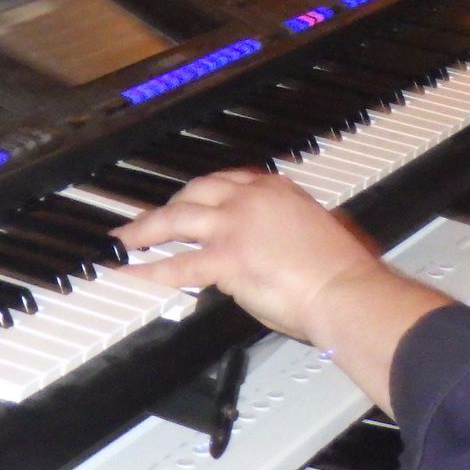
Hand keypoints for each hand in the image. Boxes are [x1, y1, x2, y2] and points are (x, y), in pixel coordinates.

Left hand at [116, 170, 396, 339]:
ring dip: (145, 228)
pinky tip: (133, 272)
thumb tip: (274, 242)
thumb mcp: (314, 230)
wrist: (344, 289)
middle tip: (151, 215)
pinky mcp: (225, 258)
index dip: (202, 192)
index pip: (228, 181)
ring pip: (176, 220)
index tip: (191, 198)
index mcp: (275, 190)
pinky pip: (177, 265)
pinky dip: (150, 269)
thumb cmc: (340, 270)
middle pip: (194, 192)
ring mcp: (234, 226)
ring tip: (125, 237)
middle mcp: (250, 199)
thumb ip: (286, 228)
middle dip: (168, 204)